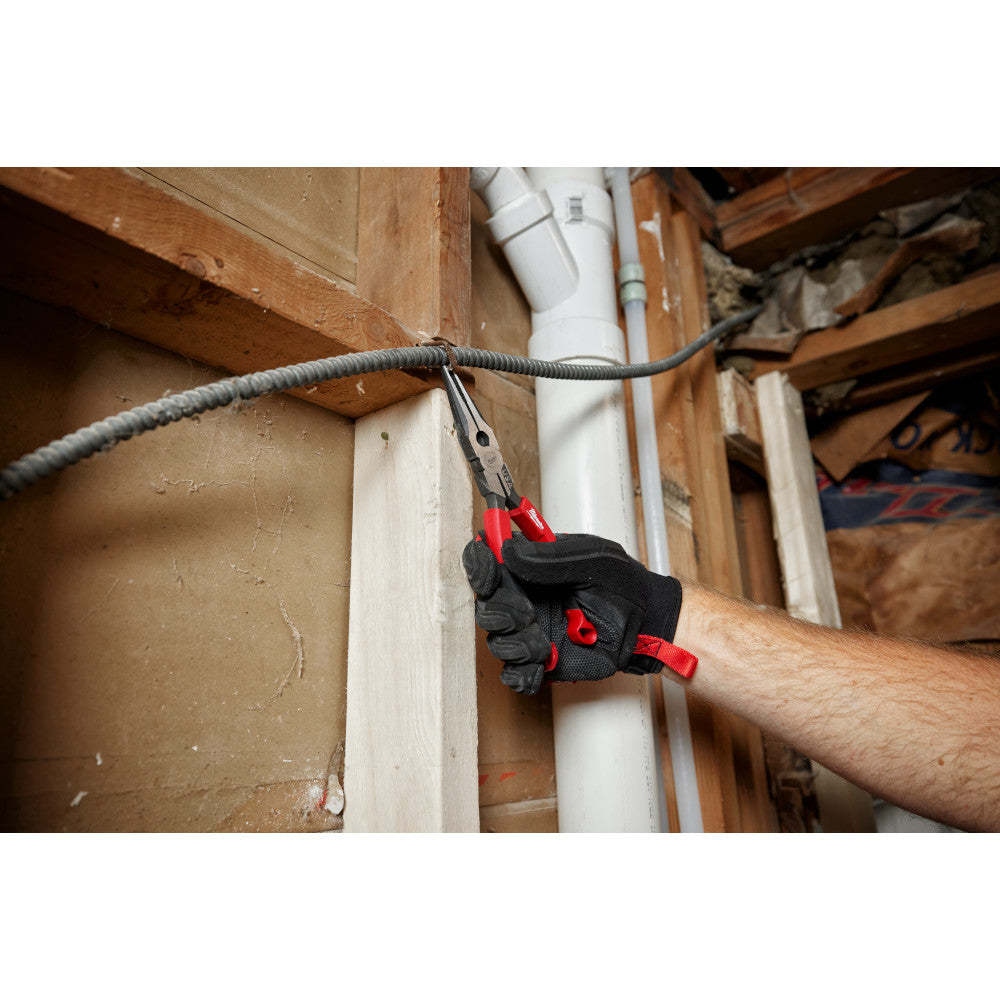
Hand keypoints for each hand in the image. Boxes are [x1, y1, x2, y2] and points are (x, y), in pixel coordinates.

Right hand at [462, 532, 683, 694]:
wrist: (646, 623)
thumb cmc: (622, 584)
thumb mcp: (591, 558)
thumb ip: (549, 557)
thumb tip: (507, 549)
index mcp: (529, 567)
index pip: (487, 561)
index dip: (478, 566)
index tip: (489, 573)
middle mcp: (523, 598)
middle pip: (485, 606)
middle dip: (499, 612)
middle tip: (526, 614)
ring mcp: (529, 631)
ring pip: (497, 642)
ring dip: (515, 645)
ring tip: (544, 644)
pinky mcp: (540, 662)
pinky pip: (514, 675)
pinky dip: (522, 674)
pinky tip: (542, 665)